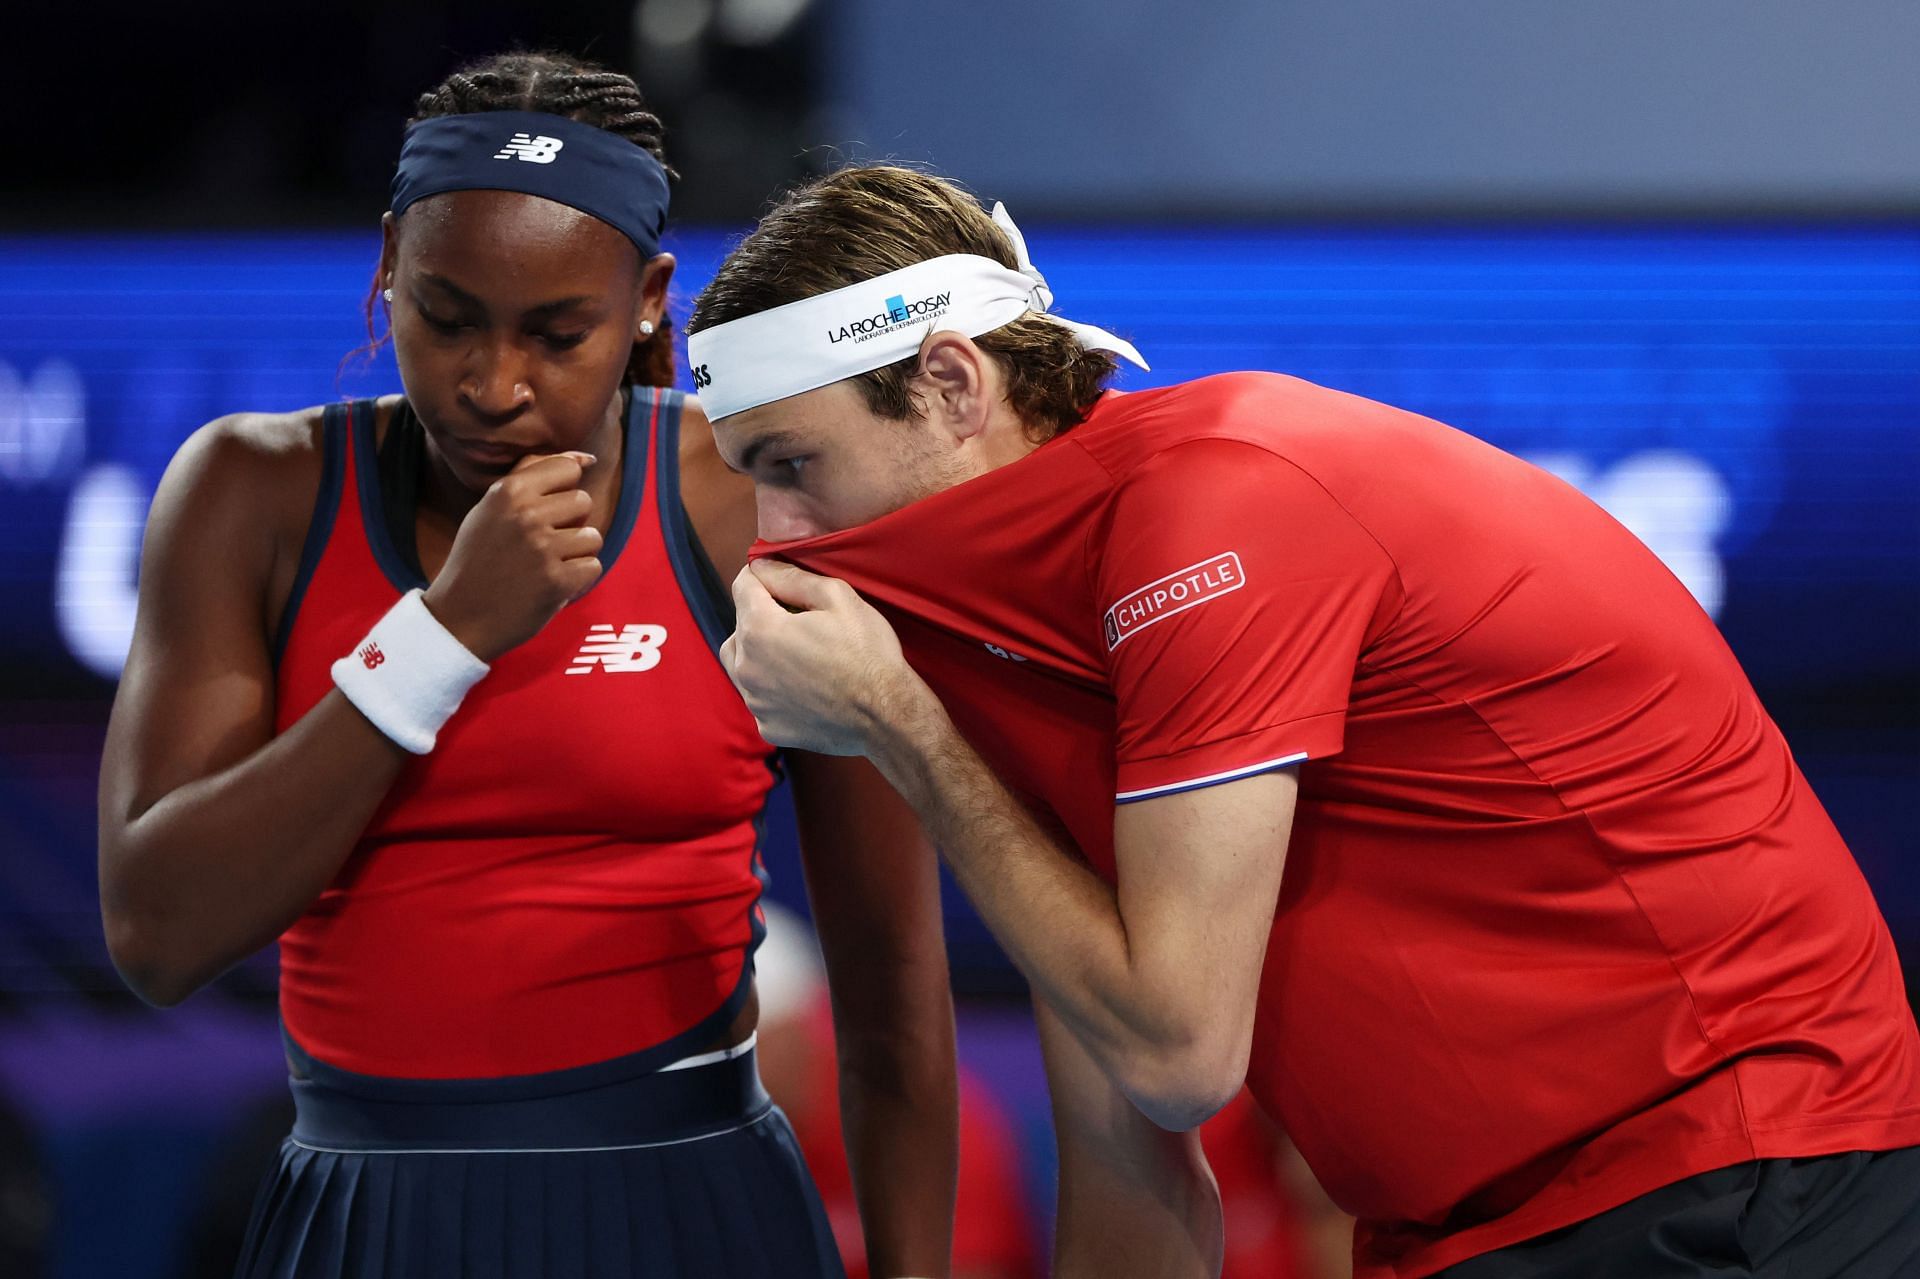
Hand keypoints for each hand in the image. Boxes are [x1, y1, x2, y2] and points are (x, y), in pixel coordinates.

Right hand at [421, 452, 603, 660]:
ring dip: (576, 554)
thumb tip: (585, 458)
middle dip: (570, 523)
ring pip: (593, 536)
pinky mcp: (557, 581)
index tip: (545, 511)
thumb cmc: (480, 558)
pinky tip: (551, 584)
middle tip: (541, 545)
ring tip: (545, 565)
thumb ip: (532, 475)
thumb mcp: (491, 508)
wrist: (459, 617)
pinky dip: (577, 579)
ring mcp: (543, 548)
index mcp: (509, 491)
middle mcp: (526, 515)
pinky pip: (593, 567)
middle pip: (584, 502)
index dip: (562, 491)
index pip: (568, 468)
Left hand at [720, 559, 927, 756]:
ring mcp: (756, 701)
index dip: (763, 577)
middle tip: (797, 620)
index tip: (781, 580)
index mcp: (760, 629)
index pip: (742, 588)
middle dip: (760, 617)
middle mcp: (748, 667)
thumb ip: (791, 577)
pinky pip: (759, 698)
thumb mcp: (837, 596)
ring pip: (742, 665)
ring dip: (760, 653)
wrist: (887, 715)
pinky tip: (802, 685)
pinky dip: (772, 688)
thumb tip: (761, 565)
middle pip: (738, 628)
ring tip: (796, 653)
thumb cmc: (867, 653)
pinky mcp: (769, 726)